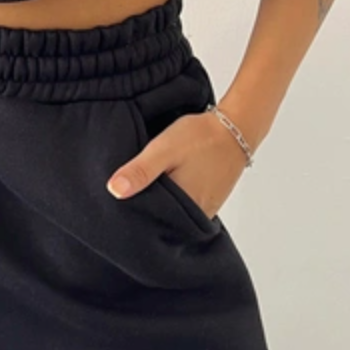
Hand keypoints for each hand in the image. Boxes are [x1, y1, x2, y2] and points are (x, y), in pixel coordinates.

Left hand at [107, 108, 247, 218]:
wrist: (235, 128)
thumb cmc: (201, 137)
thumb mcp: (163, 149)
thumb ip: (140, 171)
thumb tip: (114, 190)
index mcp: (181, 207)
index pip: (148, 221)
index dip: (132, 212)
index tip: (119, 202)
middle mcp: (195, 215)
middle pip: (161, 220)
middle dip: (145, 209)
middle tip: (130, 192)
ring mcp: (204, 210)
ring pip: (174, 214)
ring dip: (161, 203)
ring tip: (148, 186)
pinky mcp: (210, 201)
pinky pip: (186, 207)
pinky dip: (175, 198)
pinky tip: (168, 184)